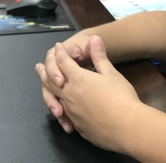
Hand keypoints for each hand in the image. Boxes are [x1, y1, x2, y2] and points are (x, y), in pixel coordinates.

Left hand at [42, 36, 142, 153]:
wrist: (127, 127)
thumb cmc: (121, 97)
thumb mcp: (111, 73)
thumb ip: (99, 57)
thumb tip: (94, 38)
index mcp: (78, 79)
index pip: (64, 62)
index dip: (61, 53)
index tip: (58, 46)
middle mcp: (70, 95)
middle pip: (51, 81)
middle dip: (45, 71)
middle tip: (38, 66)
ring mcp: (72, 112)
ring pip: (54, 98)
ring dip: (47, 90)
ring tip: (44, 86)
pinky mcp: (77, 126)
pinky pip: (64, 114)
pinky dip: (59, 108)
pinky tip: (60, 109)